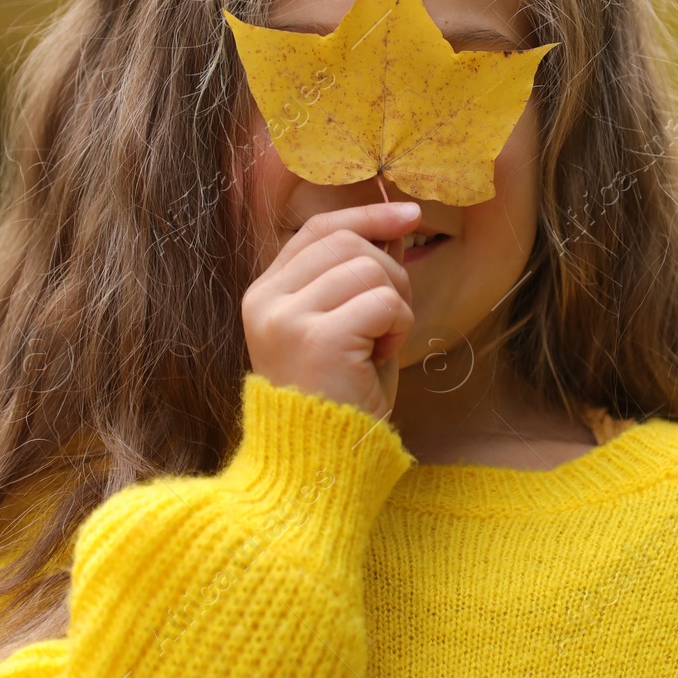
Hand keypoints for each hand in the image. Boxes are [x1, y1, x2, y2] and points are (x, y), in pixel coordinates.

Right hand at [242, 202, 418, 418]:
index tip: (411, 215)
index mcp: (266, 294)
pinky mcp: (316, 339)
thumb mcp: (353, 324)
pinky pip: (382, 301)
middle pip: (348, 242)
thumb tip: (395, 222)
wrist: (325, 462)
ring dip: (396, 305)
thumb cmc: (344, 397)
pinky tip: (381, 356)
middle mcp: (266, 301)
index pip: (319, 229)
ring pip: (369, 267)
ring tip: (380, 344)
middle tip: (389, 321)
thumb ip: (364, 274)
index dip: (367, 215)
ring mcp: (286, 319)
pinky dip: (398, 326)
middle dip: (389, 273)